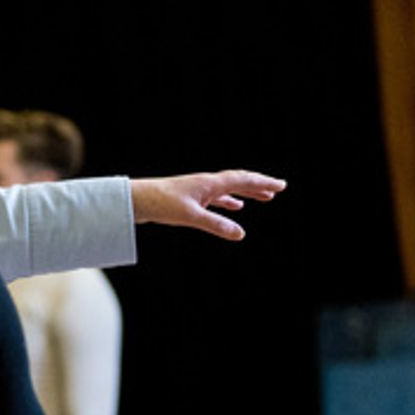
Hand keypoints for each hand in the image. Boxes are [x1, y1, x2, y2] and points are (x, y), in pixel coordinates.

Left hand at [130, 170, 285, 241]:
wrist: (134, 200)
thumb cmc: (160, 204)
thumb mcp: (190, 217)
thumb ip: (216, 225)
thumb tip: (241, 234)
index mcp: (209, 183)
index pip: (242, 180)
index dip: (263, 183)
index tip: (281, 185)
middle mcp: (205, 183)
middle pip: (238, 181)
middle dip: (259, 185)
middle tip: (278, 188)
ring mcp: (197, 190)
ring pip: (229, 189)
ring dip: (247, 192)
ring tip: (264, 198)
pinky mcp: (189, 199)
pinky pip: (216, 198)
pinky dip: (229, 202)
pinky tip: (236, 207)